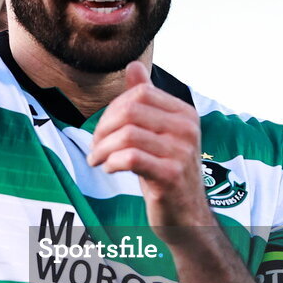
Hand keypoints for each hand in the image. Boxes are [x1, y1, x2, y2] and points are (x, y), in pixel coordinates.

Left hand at [89, 62, 213, 232]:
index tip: (103, 130)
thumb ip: (146, 99)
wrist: (187, 217)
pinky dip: (112, 162)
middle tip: (95, 147)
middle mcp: (187, 129)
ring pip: (127, 134)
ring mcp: (182, 152)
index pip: (140, 93)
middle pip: (131, 110)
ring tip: (97, 160)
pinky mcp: (171, 176)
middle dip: (103, 128)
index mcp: (185, 113)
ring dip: (102, 148)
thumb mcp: (157, 132)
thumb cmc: (166, 171)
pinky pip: (131, 158)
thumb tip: (133, 65)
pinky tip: (109, 169)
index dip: (113, 108)